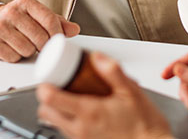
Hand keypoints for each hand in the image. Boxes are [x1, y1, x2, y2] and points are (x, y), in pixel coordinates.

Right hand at [0, 0, 79, 61]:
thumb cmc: (18, 20)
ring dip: (28, 52)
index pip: (49, 20)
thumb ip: (57, 22)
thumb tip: (74, 29)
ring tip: (24, 44)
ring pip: (27, 49)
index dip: (57, 34)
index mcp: (25, 2)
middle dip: (43, 45)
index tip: (57, 40)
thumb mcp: (37, 16)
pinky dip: (16, 57)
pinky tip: (13, 48)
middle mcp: (11, 11)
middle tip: (38, 43)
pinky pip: (13, 57)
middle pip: (40, 38)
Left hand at [37, 52, 172, 138]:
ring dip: (56, 109)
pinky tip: (82, 110)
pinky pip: (66, 131)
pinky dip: (66, 120)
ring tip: (70, 95)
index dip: (44, 85)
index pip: (50, 99)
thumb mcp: (131, 91)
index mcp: (89, 112)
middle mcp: (81, 128)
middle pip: (46, 112)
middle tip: (57, 84)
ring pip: (54, 123)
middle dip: (46, 97)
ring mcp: (82, 138)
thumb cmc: (144, 123)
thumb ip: (113, 72)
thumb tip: (98, 57)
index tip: (48, 75)